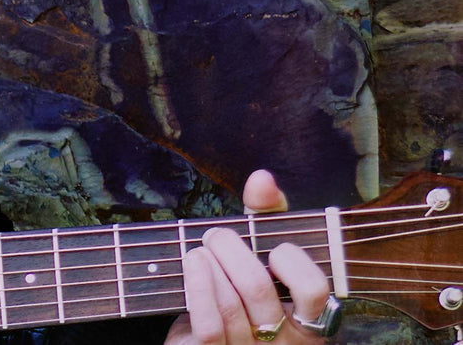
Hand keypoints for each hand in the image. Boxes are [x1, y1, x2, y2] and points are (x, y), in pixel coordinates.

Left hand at [165, 170, 332, 343]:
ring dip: (208, 263)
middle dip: (230, 249)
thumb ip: (266, 216)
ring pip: (231, 304)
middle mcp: (285, 341)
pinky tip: (192, 266)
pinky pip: (210, 325)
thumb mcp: (260, 252)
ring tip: (199, 249)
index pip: (315, 289)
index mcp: (309, 319)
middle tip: (215, 235)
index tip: (274, 247)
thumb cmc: (242, 289)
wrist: (204, 339)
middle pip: (258, 287)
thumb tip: (262, 179)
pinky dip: (197, 288)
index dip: (292, 261)